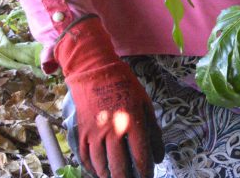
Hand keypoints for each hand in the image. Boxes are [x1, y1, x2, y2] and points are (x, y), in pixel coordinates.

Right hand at [56, 17, 163, 177]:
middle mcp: (112, 131)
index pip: (140, 157)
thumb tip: (159, 156)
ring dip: (110, 176)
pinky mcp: (80, 133)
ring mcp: (94, 134)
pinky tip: (100, 172)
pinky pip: (85, 158)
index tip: (147, 177)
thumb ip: (153, 132)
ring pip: (101, 166)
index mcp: (132, 123)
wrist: (93, 72)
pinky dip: (93, 168)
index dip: (145, 172)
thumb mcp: (146, 105)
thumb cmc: (125, 86)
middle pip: (119, 167)